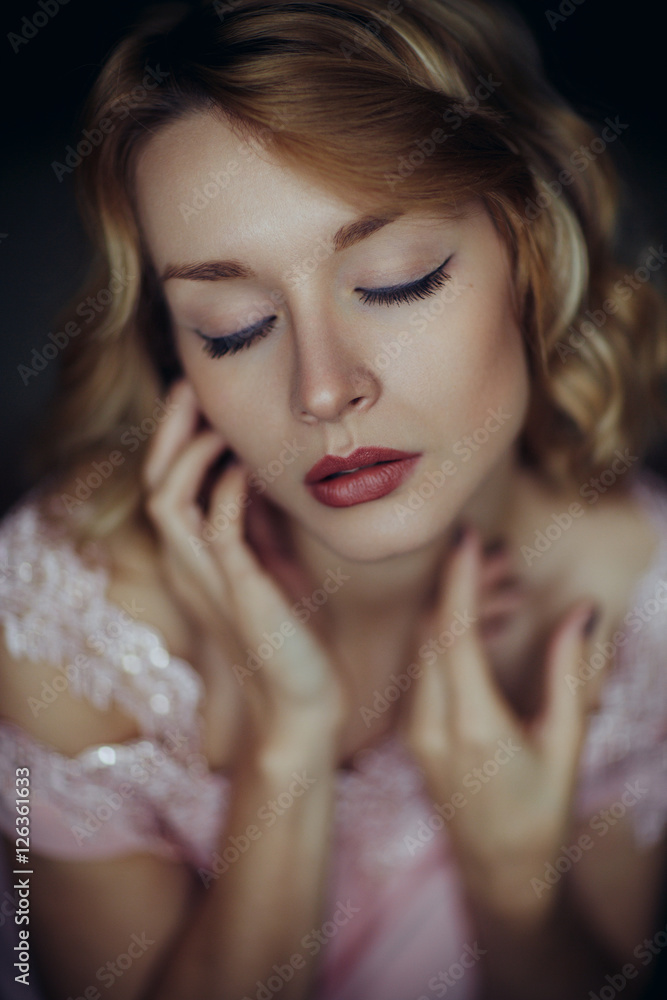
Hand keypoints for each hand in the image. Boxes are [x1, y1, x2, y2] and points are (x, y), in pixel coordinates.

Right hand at [141, 378, 347, 749]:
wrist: (303, 702)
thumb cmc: (292, 636)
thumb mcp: (271, 567)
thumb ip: (257, 525)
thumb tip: (261, 475)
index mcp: (194, 560)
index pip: (167, 487)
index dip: (176, 442)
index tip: (199, 401)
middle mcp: (189, 567)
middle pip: (155, 483)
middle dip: (170, 432)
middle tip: (189, 388)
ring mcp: (207, 579)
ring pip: (169, 500)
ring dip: (192, 454)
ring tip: (219, 422)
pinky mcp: (239, 590)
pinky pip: (219, 526)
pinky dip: (230, 489)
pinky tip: (250, 466)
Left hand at [397, 524, 598, 918]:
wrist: (498, 869)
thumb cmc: (540, 811)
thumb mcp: (566, 742)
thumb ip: (569, 674)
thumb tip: (581, 613)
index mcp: (472, 727)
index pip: (452, 635)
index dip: (458, 580)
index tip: (468, 538)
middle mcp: (431, 725)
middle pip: (432, 630)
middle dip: (460, 582)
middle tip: (497, 551)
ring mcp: (414, 729)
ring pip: (423, 646)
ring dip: (455, 607)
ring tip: (504, 585)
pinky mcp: (411, 731)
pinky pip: (423, 667)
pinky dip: (447, 636)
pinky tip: (485, 623)